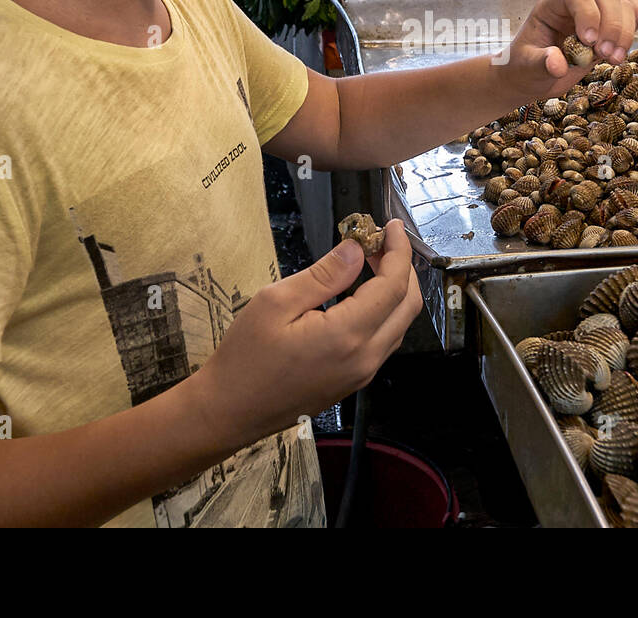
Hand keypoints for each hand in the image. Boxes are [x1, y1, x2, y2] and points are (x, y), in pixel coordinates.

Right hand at [189, 219, 421, 451]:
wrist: (230, 410)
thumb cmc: (246, 358)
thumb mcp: (276, 302)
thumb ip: (324, 275)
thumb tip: (356, 250)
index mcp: (347, 335)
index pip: (393, 286)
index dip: (399, 251)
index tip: (391, 226)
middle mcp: (365, 358)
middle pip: (408, 305)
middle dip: (402, 268)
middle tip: (380, 243)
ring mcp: (363, 373)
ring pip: (399, 324)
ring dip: (394, 290)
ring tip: (369, 263)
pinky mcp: (354, 381)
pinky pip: (384, 341)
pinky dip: (383, 311)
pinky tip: (359, 295)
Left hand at [498, 0, 637, 99]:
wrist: (533, 77)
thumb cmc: (524, 68)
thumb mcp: (526, 67)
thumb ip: (541, 63)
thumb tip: (558, 64)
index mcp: (552, 5)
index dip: (588, 13)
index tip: (589, 41)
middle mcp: (576, 4)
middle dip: (611, 26)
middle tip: (603, 56)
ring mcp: (596, 13)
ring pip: (624, 5)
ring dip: (625, 33)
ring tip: (613, 59)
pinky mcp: (609, 28)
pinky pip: (633, 14)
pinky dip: (633, 31)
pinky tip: (618, 54)